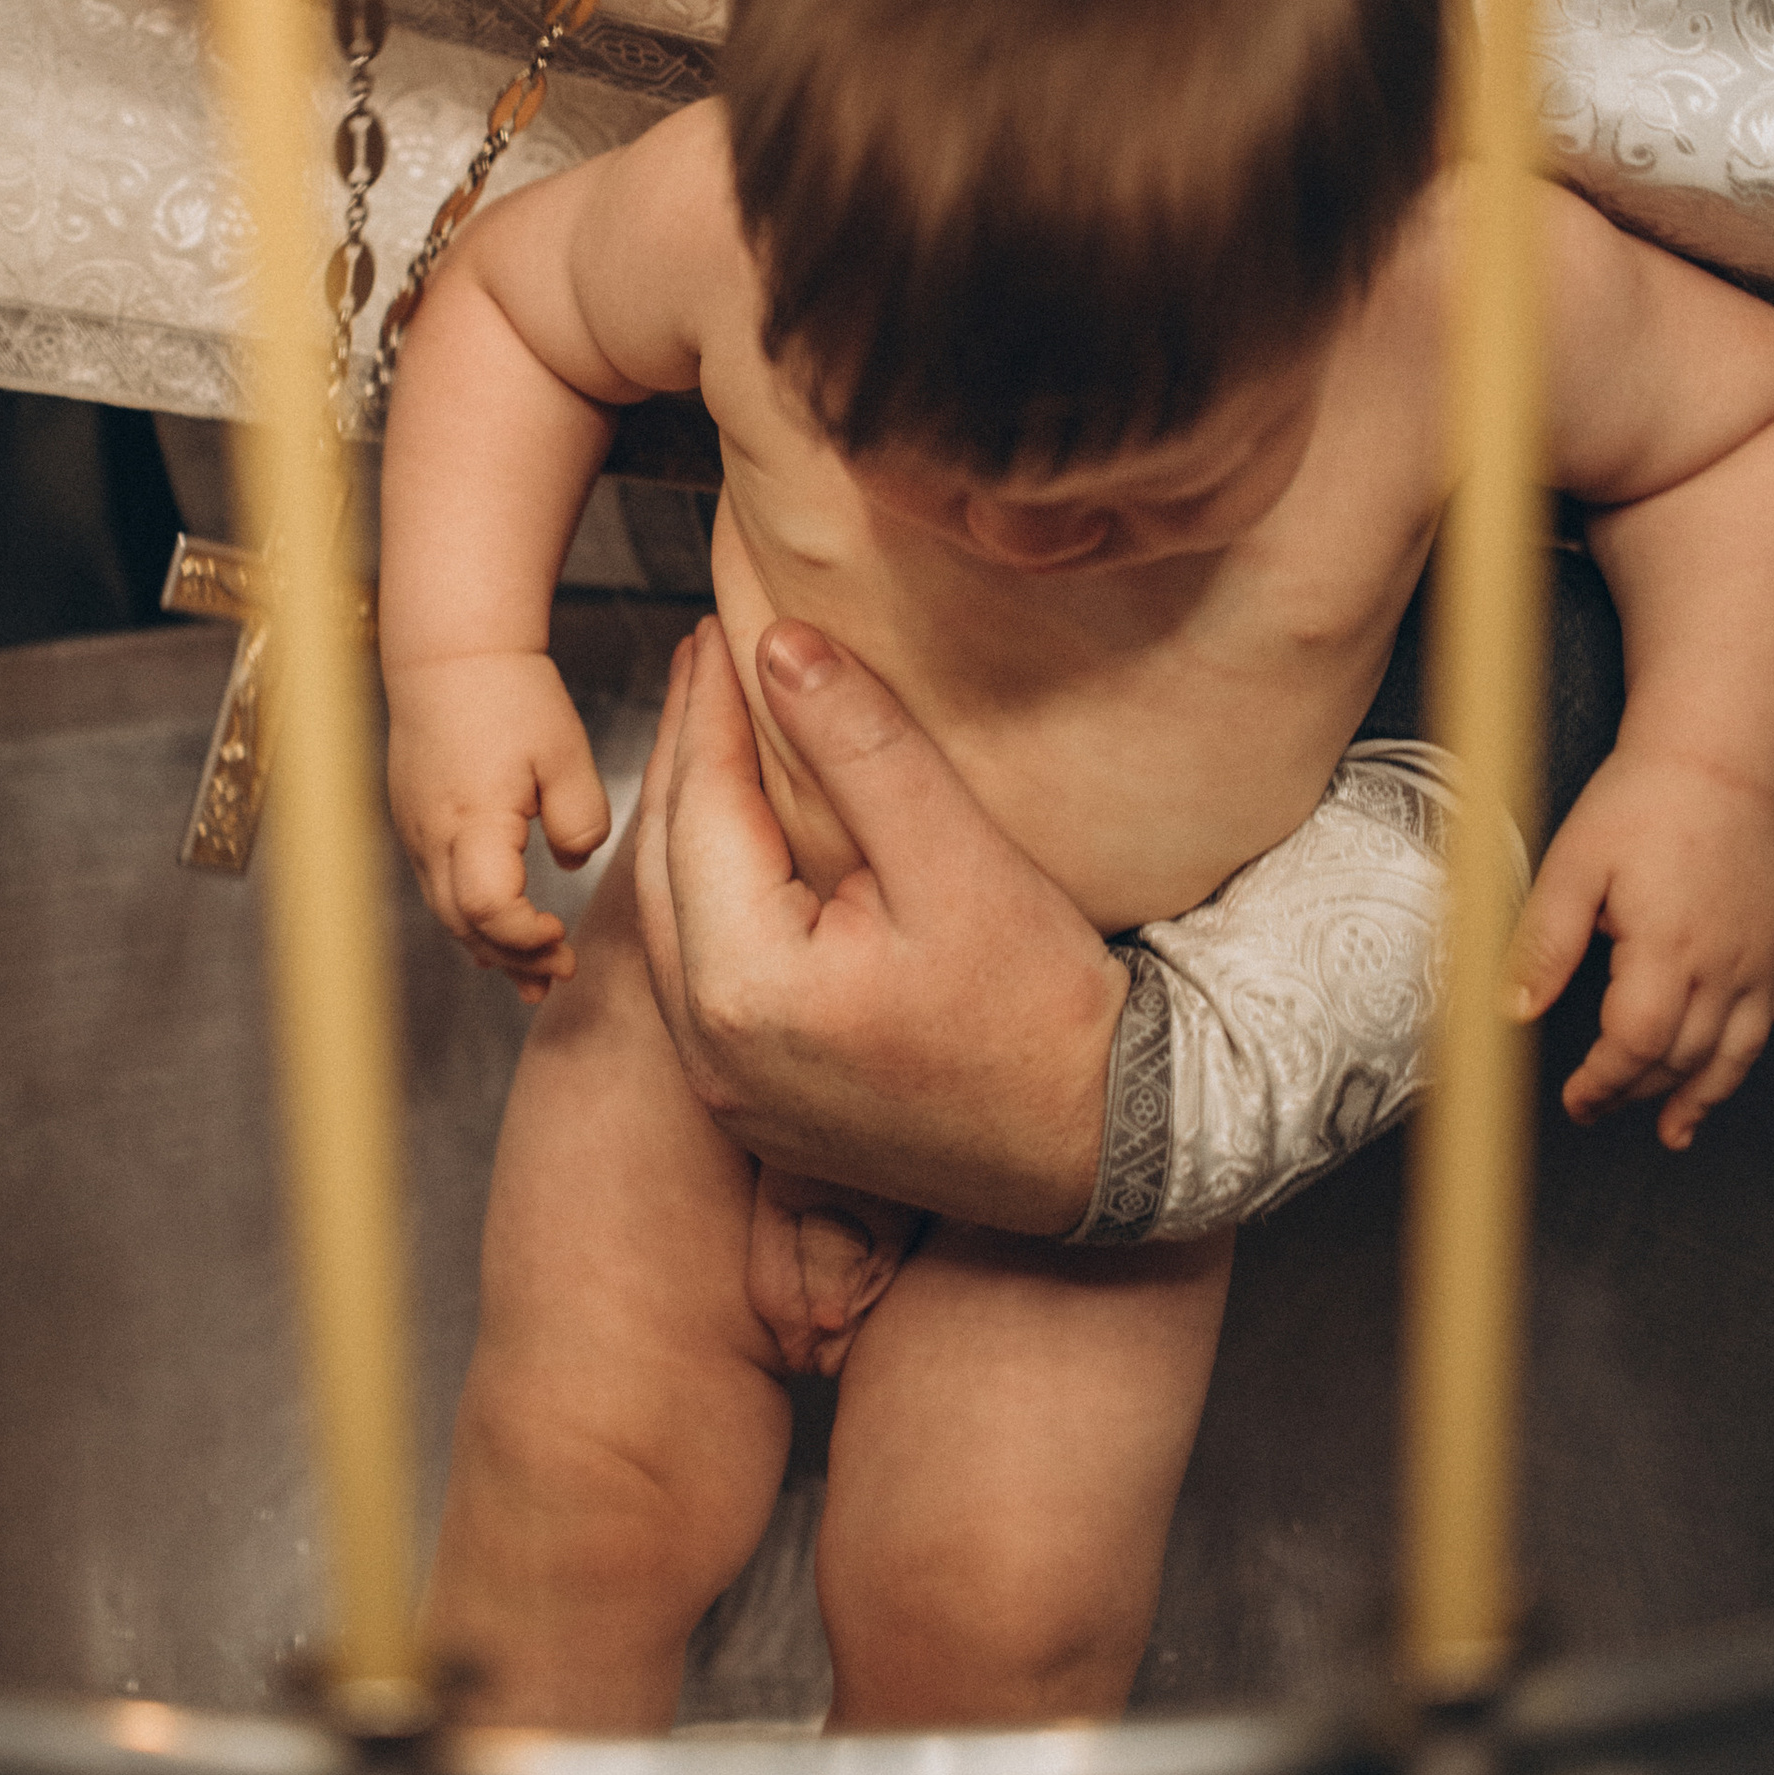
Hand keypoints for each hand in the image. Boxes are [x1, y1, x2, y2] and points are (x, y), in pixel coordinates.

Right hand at [385, 649, 611, 1003]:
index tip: (564, 938)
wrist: (450, 652)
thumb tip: (571, 864)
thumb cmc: (511, 694)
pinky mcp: (413, 822)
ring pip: (446, 912)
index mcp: (472, 820)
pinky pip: (438, 886)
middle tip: (561, 974)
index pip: (489, 909)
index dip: (526, 938)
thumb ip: (581, 820)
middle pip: (463, 925)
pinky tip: (498, 930)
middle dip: (514, 958)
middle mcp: (432, 836)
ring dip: (489, 947)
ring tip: (532, 978)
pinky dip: (470, 916)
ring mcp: (415, 832)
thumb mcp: (567, 754)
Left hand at [633, 617, 1122, 1234]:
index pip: (703, 807)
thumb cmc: (1043, 1014)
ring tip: (714, 729)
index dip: (711, 706)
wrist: (1103, 1148)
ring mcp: (724, 1086)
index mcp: (745, 988)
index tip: (721, 626)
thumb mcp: (956, 856)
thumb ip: (860, 745)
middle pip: (670, 862)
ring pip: (674, 917)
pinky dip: (710, 891)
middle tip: (707, 659)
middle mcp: (709, 1048)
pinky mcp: (752, 1102)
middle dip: (688, 750)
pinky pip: (699, 972)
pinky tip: (737, 840)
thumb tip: (778, 645)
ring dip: (691, 819)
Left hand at [1511, 750, 1773, 1147]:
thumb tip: (1511, 1007)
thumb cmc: (1644, 803)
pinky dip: (1738, 1061)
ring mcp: (1757, 960)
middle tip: (1596, 1106)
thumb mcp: (1574, 863)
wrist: (1715, 763)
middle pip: (1682, 1058)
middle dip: (1636, 1091)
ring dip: (1698, 1097)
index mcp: (1667, 944)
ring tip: (1669, 1129)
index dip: (1604, 1082)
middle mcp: (1722, 961)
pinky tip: (1716, 1078)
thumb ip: (1544, 942)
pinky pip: (1763, 1024)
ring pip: (1732, 1053)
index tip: (1577, 1097)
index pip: (1638, 1043)